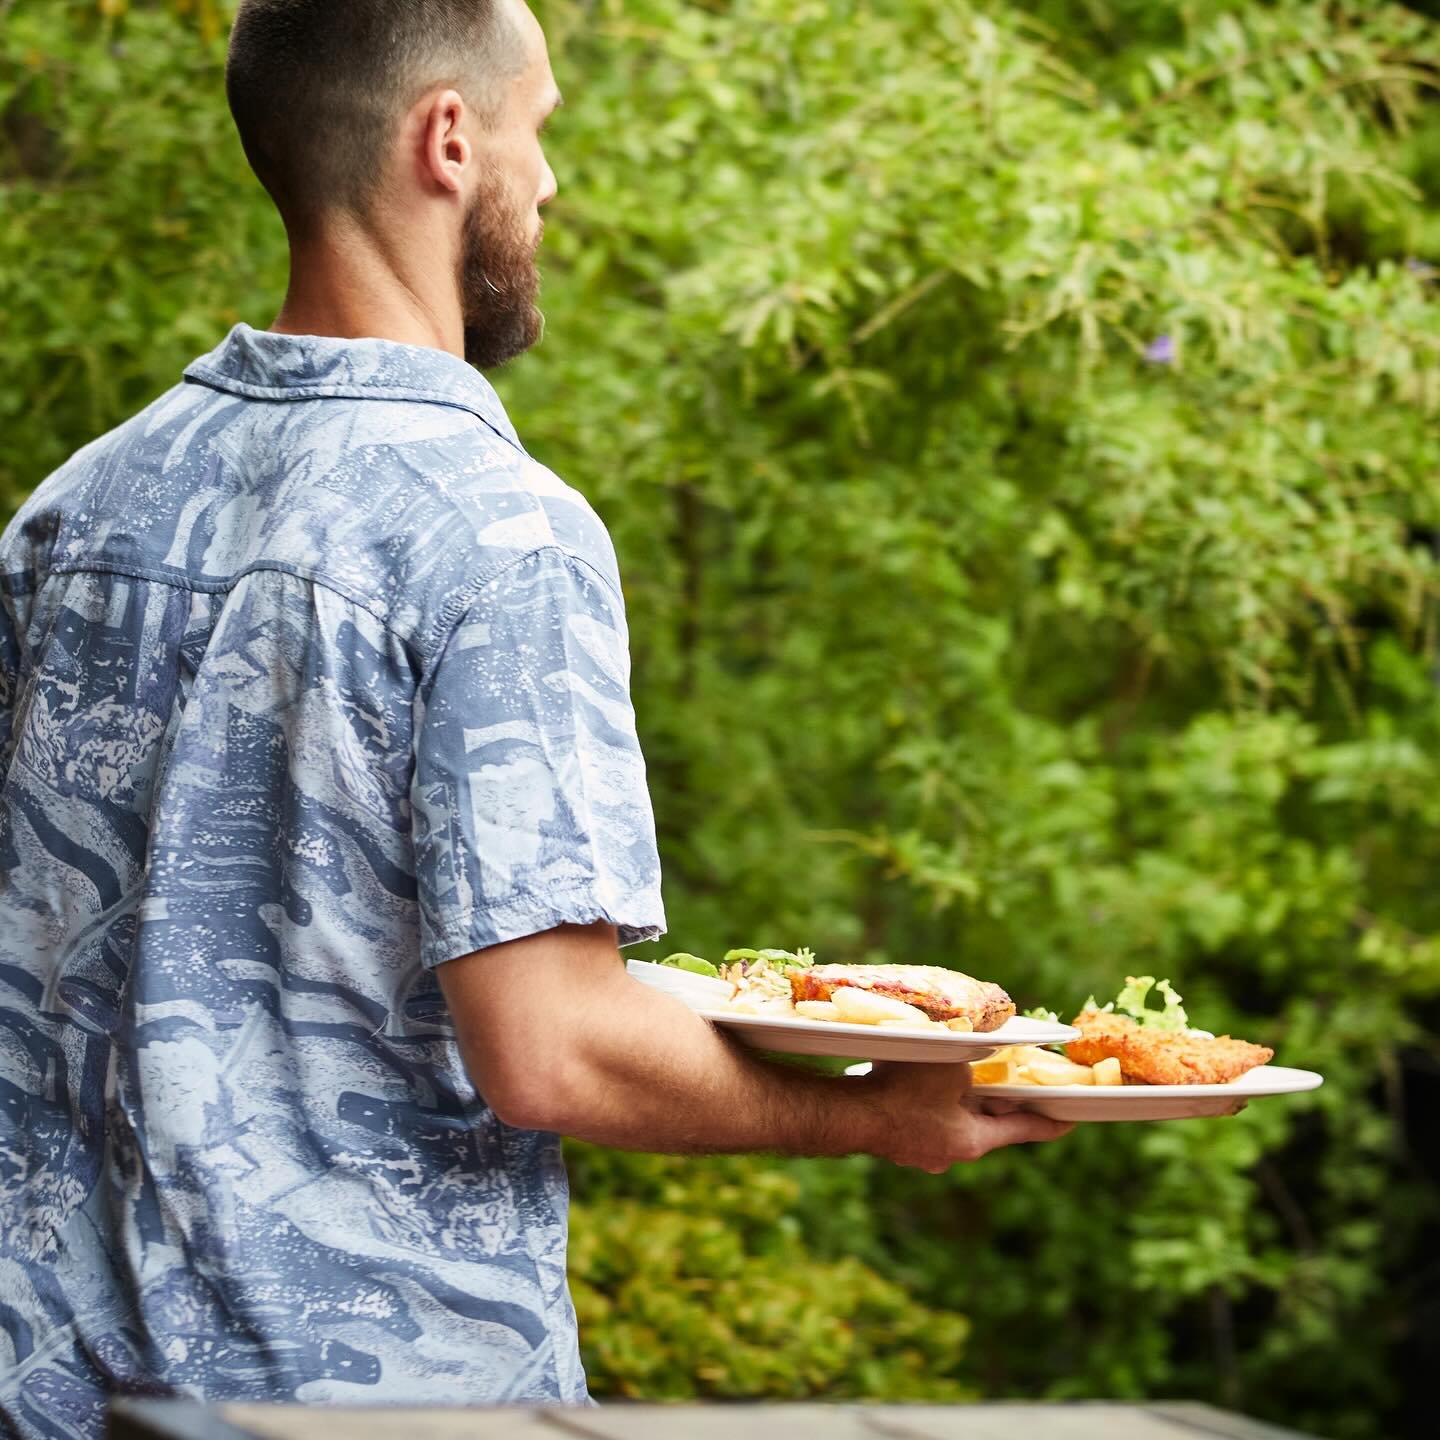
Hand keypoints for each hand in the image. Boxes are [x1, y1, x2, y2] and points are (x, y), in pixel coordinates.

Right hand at [863, 1060, 1073, 1171]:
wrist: (850, 1112)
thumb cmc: (906, 1089)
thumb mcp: (954, 1064)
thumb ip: (976, 1060)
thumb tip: (981, 1055)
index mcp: (972, 1142)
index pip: (1023, 1129)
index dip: (1050, 1122)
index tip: (1072, 1121)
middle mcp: (950, 1155)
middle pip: (987, 1124)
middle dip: (998, 1101)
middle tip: (1016, 1083)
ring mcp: (921, 1153)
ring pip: (954, 1120)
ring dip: (960, 1098)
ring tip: (963, 1071)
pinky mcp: (899, 1141)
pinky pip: (927, 1118)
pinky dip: (934, 1100)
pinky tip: (924, 1078)